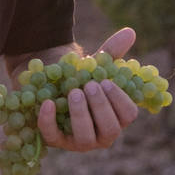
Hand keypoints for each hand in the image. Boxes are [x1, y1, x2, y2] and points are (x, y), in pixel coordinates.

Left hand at [36, 27, 139, 152]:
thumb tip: (130, 32)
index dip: (120, 100)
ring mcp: (79, 141)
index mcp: (116, 116)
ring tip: (74, 92)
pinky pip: (53, 136)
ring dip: (81, 114)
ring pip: (86, 138)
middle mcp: (101, 134)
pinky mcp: (55, 141)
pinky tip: (48, 103)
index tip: (106, 81)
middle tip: (89, 86)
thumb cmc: (78, 78)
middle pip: (110, 129)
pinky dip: (49, 121)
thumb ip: (111, 51)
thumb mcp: (93, 65)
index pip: (128, 115)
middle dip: (101, 107)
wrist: (45, 82)